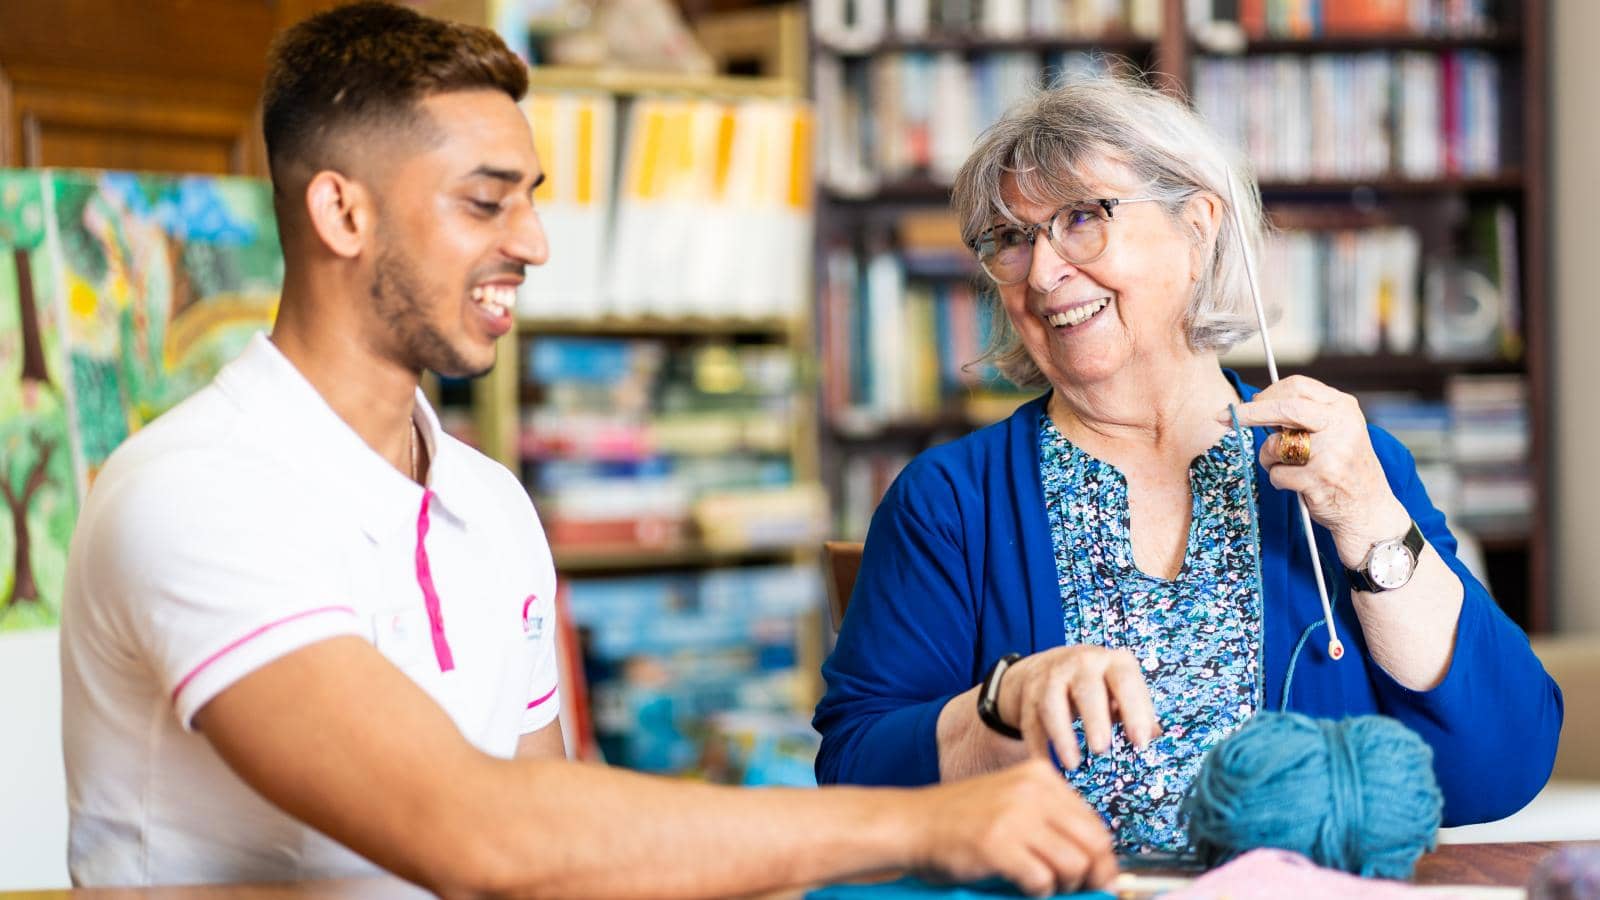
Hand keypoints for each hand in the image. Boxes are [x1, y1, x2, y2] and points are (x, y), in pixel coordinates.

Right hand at [907, 759, 1116, 896]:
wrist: (910, 823)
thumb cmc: (960, 822)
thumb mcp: (1012, 804)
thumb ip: (1051, 822)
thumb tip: (1098, 864)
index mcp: (1040, 776)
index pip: (1095, 823)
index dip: (1100, 858)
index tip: (1095, 878)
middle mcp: (1032, 790)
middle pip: (1095, 843)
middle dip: (1095, 875)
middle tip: (1079, 890)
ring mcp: (1015, 816)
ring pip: (1075, 864)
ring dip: (1065, 886)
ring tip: (1044, 887)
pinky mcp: (998, 844)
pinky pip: (1043, 880)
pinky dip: (1038, 893)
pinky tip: (1021, 886)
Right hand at [998, 646, 1159, 768]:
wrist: (1046, 666)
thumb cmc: (1097, 685)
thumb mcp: (1119, 690)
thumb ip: (1138, 711)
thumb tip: (1153, 735)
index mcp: (1113, 662)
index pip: (1126, 682)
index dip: (1134, 712)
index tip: (1140, 744)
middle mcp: (1081, 663)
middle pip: (1087, 689)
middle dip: (1094, 719)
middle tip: (1102, 749)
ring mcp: (1051, 675)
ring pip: (1052, 703)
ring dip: (1062, 734)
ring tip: (1073, 764)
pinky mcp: (1028, 693)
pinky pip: (1030, 720)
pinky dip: (1037, 744)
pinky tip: (1046, 764)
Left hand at [1223, 375, 1410, 565]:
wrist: (1371, 513)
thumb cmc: (1346, 471)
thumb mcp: (1338, 433)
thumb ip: (1306, 417)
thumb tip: (1260, 405)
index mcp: (1344, 408)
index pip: (1297, 386)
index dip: (1266, 394)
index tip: (1247, 403)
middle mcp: (1341, 425)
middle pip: (1283, 406)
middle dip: (1250, 413)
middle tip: (1226, 418)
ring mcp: (1331, 452)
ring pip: (1274, 445)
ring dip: (1269, 460)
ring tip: (1289, 469)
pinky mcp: (1319, 478)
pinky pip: (1277, 474)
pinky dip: (1280, 482)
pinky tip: (1301, 487)